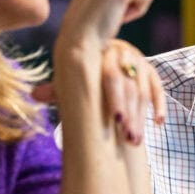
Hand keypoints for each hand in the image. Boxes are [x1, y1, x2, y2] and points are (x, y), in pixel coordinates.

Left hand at [31, 40, 166, 144]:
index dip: (115, 100)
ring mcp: (139, 61)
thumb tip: (34, 94)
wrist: (105, 54)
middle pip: (130, 87)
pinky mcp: (151, 71)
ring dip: (141, 117)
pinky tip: (159, 123)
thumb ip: (58, 88)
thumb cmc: (83, 74)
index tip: (116, 121)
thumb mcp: (72, 80)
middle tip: (128, 139)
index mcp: (102, 53)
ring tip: (135, 140)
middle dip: (130, 115)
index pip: (112, 77)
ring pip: (143, 91)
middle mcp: (123, 54)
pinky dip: (160, 106)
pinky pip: (157, 88)